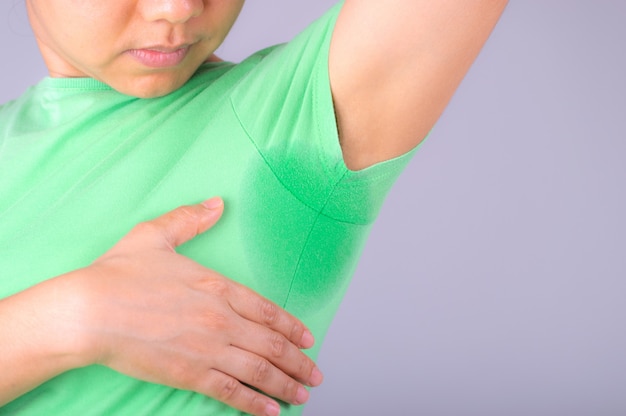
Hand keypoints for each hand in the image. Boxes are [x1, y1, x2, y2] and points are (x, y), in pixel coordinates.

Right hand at [72, 198, 321, 415]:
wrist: (88, 311)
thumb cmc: (119, 273)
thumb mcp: (156, 236)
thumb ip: (190, 220)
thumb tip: (216, 203)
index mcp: (217, 287)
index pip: (268, 310)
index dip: (292, 327)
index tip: (308, 339)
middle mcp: (221, 319)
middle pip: (272, 344)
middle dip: (299, 362)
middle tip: (315, 374)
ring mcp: (207, 349)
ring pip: (259, 370)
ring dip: (285, 385)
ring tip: (303, 395)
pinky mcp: (188, 374)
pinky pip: (230, 392)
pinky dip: (254, 404)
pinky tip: (271, 412)